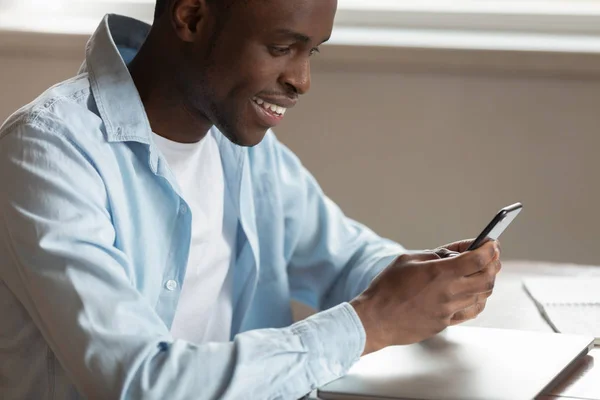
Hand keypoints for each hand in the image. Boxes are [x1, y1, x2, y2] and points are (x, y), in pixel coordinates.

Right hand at [350, 240, 500, 354]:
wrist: (375, 319)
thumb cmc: (387, 288)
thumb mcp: (408, 260)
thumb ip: (435, 255)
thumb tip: (455, 253)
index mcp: (439, 273)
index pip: (477, 260)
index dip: (489, 249)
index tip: (492, 243)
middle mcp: (448, 293)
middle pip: (487, 278)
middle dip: (494, 264)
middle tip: (492, 256)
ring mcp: (448, 311)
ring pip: (482, 296)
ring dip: (486, 281)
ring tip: (482, 272)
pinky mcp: (445, 323)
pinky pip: (470, 311)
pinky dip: (477, 299)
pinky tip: (473, 293)